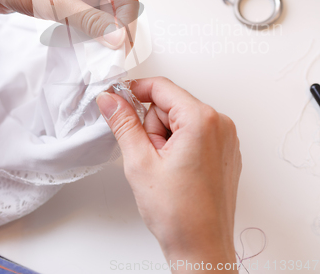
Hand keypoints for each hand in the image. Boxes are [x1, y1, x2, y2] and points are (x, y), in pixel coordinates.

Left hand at [0, 0, 137, 48]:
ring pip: (108, 14)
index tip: (120, 54)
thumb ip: (89, 21)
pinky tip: (79, 39)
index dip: (125, 28)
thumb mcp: (54, 1)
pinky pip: (94, 14)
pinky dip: (89, 29)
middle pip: (120, 7)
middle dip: (113, 32)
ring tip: (89, 49)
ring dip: (100, 33)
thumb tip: (118, 39)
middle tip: (105, 57)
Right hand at [97, 77, 241, 271]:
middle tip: (152, 157)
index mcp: (202, 120)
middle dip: (154, 127)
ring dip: (166, 138)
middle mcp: (220, 124)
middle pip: (171, 105)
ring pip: (181, 120)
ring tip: (166, 169)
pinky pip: (195, 133)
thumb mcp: (140, 162)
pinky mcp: (225, 151)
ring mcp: (225, 138)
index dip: (136, 91)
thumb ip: (124, 123)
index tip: (119, 101)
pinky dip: (180, 145)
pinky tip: (178, 171)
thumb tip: (111, 100)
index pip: (162, 87)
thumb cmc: (179, 214)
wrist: (202, 249)